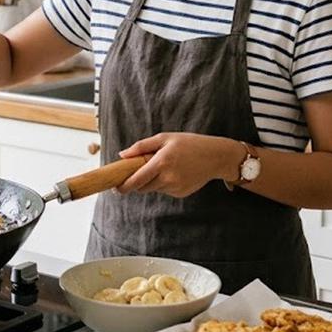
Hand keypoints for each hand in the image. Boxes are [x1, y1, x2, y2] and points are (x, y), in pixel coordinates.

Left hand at [117, 133, 244, 197]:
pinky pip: (165, 190)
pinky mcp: (181, 193)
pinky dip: (164, 183)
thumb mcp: (165, 138)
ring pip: (153, 188)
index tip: (116, 187)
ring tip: (165, 166)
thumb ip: (141, 147)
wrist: (215, 156)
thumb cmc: (189, 143)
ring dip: (152, 181)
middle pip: (142, 187)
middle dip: (137, 181)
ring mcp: (175, 188)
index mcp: (161, 162)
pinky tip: (176, 172)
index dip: (124, 186)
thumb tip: (122, 155)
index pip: (136, 180)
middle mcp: (168, 178)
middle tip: (140, 170)